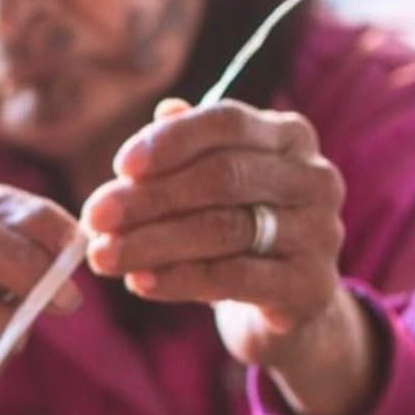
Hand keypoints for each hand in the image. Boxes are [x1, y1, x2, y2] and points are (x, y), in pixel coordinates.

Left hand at [82, 99, 380, 414]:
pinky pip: (232, 278)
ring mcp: (319, 233)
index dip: (171, 141)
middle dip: (149, 198)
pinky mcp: (309, 286)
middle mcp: (315, 178)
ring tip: (103, 255)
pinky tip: (139, 282)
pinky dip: (178, 279)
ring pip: (223, 230)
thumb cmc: (238, 230)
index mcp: (290, 137)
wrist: (285, 306)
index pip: (227, 122)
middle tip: (95, 217)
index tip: (120, 166)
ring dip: (152, 242)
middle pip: (222, 178)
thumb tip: (163, 109)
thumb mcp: (213, 186)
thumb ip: (189, 151)